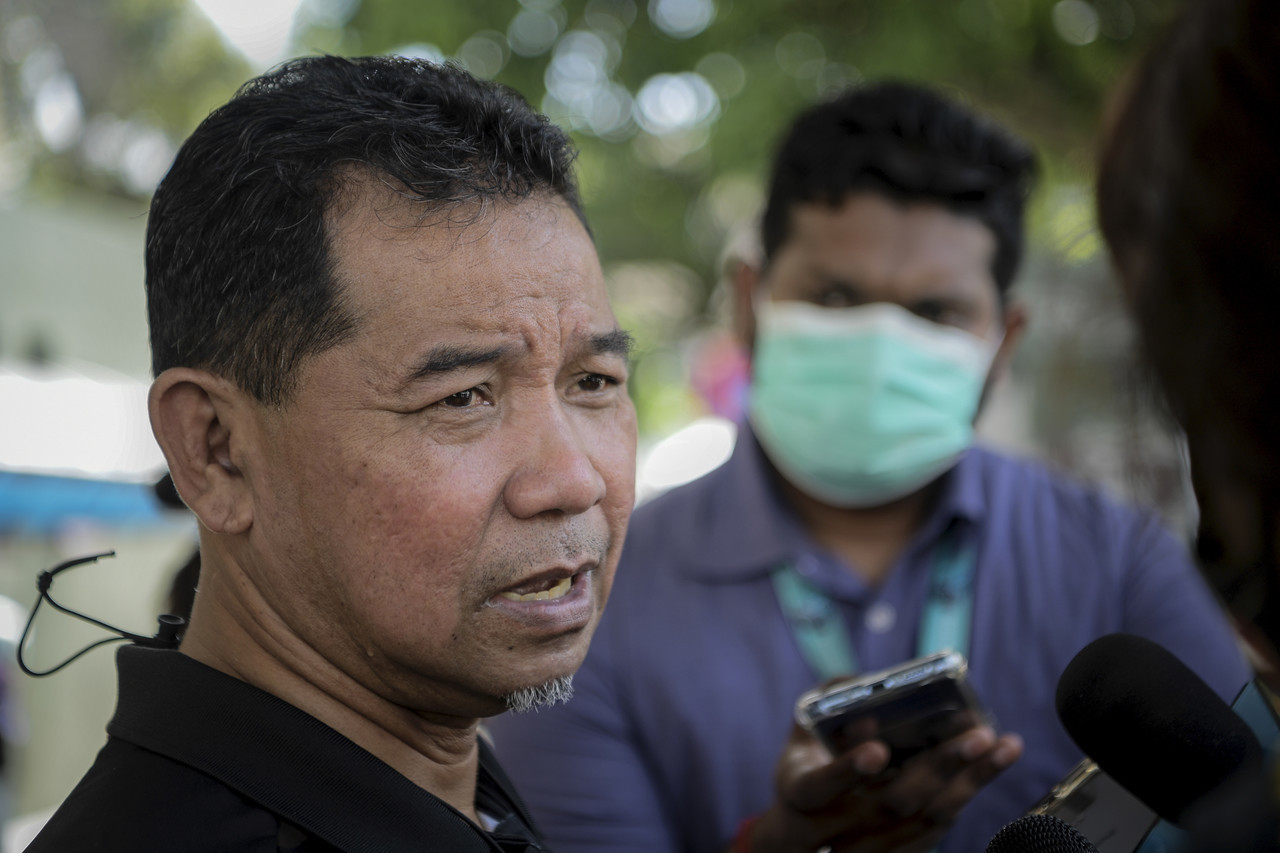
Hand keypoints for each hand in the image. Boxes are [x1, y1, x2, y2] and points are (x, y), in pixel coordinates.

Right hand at [745, 722, 1022, 852]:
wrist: (808, 830)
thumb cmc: (810, 765)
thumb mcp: (802, 734)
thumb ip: (824, 705)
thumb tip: (862, 682)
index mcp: (800, 793)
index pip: (819, 787)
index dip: (847, 769)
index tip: (878, 750)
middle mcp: (835, 829)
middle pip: (891, 803)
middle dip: (939, 767)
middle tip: (976, 735)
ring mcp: (870, 847)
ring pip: (926, 818)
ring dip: (970, 780)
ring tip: (1003, 745)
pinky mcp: (900, 852)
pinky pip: (939, 828)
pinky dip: (966, 793)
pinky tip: (989, 765)